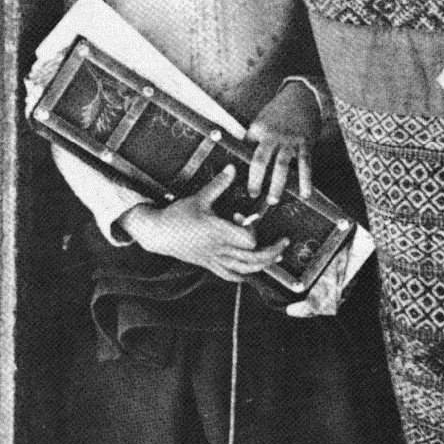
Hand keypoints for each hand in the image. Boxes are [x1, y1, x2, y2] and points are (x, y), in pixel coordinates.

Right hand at [120, 165, 289, 282]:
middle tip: (284, 242)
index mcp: (217, 231)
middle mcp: (219, 248)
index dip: (252, 229)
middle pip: (253, 258)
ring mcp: (214, 259)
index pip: (247, 239)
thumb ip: (219, 184)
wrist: (159, 234)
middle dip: (272, 251)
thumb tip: (232, 168)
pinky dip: (244, 275)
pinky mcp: (209, 265)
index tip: (244, 218)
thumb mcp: (199, 197)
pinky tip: (252, 272)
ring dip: (263, 265)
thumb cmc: (178, 215)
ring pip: (244, 269)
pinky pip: (230, 275)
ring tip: (276, 257)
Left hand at [246, 80, 321, 204]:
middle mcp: (272, 136)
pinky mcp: (305, 143)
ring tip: (273, 200)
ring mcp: (289, 140)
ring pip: (281, 166)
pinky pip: (305, 164)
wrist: (302, 94)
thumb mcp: (261, 118)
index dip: (242, 164)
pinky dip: (305, 180)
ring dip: (277, 185)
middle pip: (260, 161)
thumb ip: (254, 135)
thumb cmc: (279, 109)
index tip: (237, 180)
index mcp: (258, 129)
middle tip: (253, 194)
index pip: (246, 150)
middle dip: (255, 180)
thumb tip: (243, 151)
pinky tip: (305, 194)